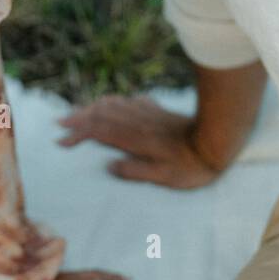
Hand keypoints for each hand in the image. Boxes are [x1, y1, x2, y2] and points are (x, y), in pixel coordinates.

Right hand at [58, 95, 226, 188]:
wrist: (218, 141)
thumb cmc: (192, 166)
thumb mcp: (164, 177)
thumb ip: (135, 171)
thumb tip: (109, 166)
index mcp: (135, 139)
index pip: (99, 132)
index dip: (78, 134)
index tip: (62, 141)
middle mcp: (138, 122)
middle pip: (101, 113)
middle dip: (78, 117)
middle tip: (60, 123)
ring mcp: (148, 114)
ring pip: (113, 104)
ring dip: (93, 108)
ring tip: (78, 113)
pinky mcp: (158, 111)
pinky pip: (130, 102)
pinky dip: (114, 102)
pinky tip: (112, 105)